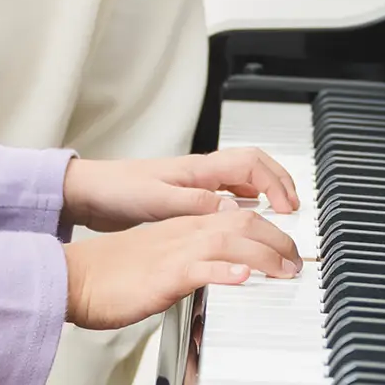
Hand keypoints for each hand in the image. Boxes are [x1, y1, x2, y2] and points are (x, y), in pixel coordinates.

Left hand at [62, 147, 298, 231]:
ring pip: (241, 180)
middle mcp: (201, 172)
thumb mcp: (158, 200)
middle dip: (279, 184)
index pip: (252, 164)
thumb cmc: (118, 190)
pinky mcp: (185, 197)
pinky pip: (225, 194)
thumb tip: (232, 207)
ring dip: (264, 193)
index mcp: (199, 170)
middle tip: (294, 209)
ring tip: (278, 215)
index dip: (276, 183)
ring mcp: (194, 183)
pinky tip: (243, 220)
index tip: (288, 208)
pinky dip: (243, 203)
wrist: (90, 192)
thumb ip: (195, 203)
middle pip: (254, 167)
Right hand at [63, 211, 300, 330]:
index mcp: (181, 228)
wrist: (73, 278)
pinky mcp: (163, 275)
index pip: (235, 216)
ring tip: (285, 269)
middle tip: (296, 261)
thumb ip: (187, 262)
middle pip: (241, 221)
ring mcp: (174, 252)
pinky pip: (200, 267)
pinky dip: (225, 269)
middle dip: (277, 240)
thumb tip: (214, 274)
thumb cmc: (109, 275)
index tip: (285, 248)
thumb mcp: (156, 261)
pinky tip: (243, 276)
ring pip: (230, 239)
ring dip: (264, 254)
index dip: (266, 229)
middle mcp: (182, 233)